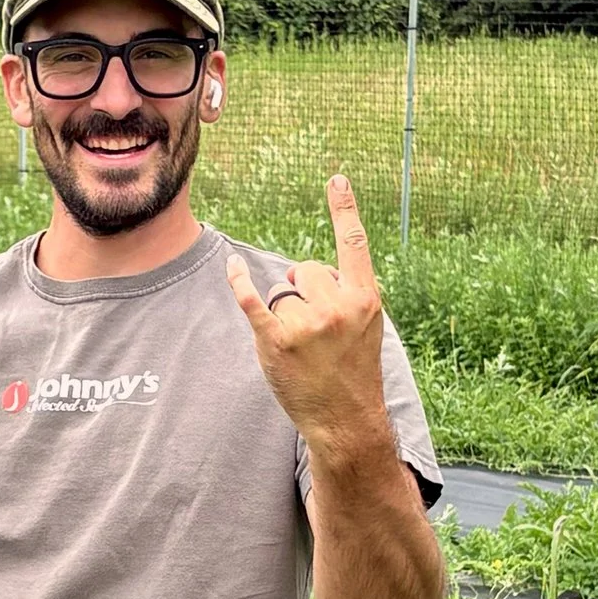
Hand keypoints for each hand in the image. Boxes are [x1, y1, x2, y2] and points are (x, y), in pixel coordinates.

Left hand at [224, 174, 390, 456]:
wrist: (346, 420)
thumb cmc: (353, 371)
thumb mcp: (366, 328)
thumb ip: (344, 293)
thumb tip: (297, 272)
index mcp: (366, 299)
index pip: (354, 244)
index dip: (344, 209)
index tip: (336, 178)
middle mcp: (339, 307)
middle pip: (305, 269)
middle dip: (302, 290)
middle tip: (315, 329)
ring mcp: (308, 325)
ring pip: (281, 291)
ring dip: (284, 312)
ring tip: (302, 347)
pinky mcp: (278, 341)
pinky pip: (252, 299)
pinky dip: (238, 281)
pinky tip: (231, 266)